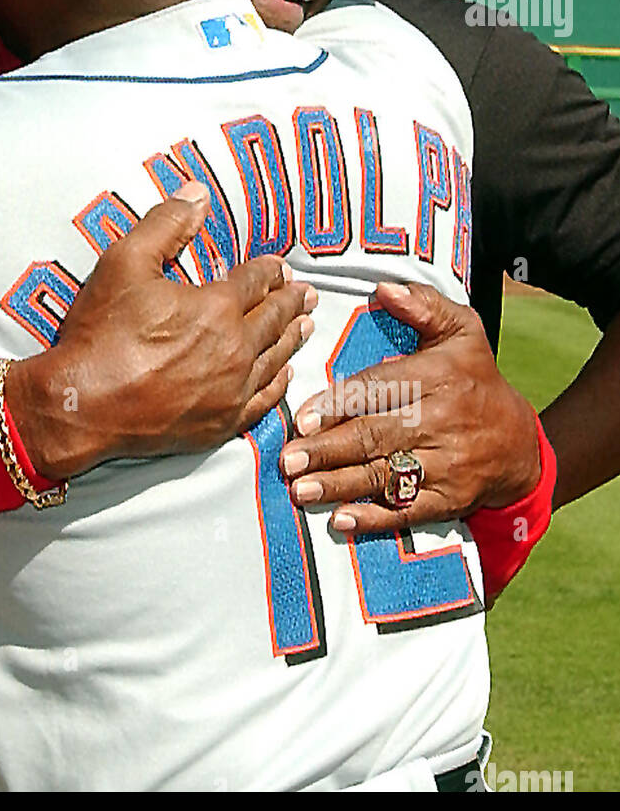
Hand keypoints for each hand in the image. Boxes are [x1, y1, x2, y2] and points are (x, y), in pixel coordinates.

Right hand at [6, 182, 317, 478]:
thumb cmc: (101, 334)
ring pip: (276, 358)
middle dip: (291, 302)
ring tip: (305, 326)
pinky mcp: (221, 423)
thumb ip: (165, 223)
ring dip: (293, 338)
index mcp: (217, 307)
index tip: (279, 267)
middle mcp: (235, 349)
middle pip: (274, 319)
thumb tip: (197, 194)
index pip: (255, 281)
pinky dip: (279, 384)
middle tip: (306, 294)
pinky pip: (263, 400)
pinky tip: (283, 374)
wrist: (82, 404)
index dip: (270, 270)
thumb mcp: (124, 261)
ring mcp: (231, 390)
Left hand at [279, 280, 540, 534]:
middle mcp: (441, 422)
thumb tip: (384, 289)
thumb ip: (424, 306)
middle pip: (376, 436)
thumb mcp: (462, 331)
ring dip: (340, 485)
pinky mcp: (449, 500)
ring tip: (301, 490)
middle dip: (328, 450)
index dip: (340, 403)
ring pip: (386, 476)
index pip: (380, 389)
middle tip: (288, 459)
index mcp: (438, 377)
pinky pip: (408, 511)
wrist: (521, 443)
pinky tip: (341, 521)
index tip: (303, 418)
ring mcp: (446, 465)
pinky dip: (374, 519)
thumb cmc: (476, 379)